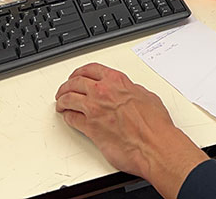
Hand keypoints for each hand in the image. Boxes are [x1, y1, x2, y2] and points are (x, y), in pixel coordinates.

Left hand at [55, 63, 208, 198]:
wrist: (153, 145)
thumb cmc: (155, 124)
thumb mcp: (146, 96)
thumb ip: (132, 90)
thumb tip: (127, 92)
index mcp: (116, 80)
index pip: (91, 69)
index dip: (80, 72)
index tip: (76, 76)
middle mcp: (102, 91)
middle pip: (75, 82)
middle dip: (67, 85)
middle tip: (64, 89)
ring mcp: (94, 109)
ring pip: (68, 99)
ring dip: (62, 100)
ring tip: (61, 103)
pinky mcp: (90, 128)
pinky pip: (71, 118)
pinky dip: (66, 116)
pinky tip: (67, 116)